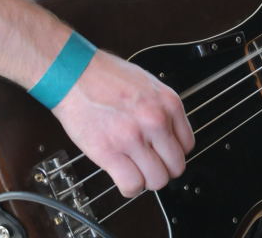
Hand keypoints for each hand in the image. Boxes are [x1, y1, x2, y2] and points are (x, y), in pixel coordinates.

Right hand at [52, 49, 194, 197]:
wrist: (74, 73)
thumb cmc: (104, 75)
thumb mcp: (146, 82)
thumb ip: (161, 108)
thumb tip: (169, 134)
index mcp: (167, 102)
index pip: (187, 145)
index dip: (172, 151)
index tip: (162, 152)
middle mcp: (155, 120)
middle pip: (176, 167)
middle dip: (162, 168)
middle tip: (147, 162)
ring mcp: (133, 137)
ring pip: (157, 181)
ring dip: (145, 179)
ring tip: (133, 167)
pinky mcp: (110, 152)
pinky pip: (132, 186)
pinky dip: (129, 187)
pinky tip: (121, 175)